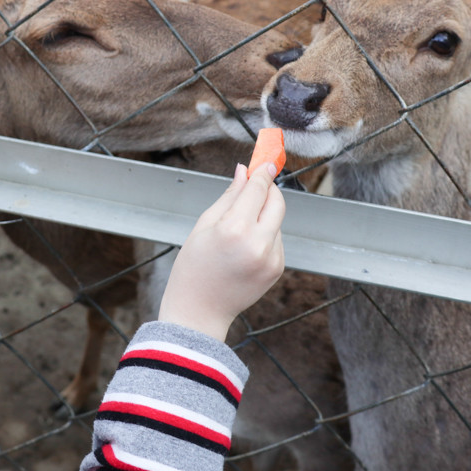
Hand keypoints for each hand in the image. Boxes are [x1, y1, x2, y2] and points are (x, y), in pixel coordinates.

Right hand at [158, 162, 285, 341]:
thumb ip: (229, 196)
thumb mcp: (204, 225)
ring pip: (277, 221)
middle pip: (277, 201)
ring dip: (264, 215)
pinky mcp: (277, 268)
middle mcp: (258, 243)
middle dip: (269, 190)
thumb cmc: (193, 267)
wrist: (199, 310)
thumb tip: (244, 171)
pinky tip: (244, 249)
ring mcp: (271, 258)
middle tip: (256, 185)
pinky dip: (265, 235)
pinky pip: (277, 239)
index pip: (258, 189)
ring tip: (237, 232)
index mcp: (235, 229)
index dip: (263, 172)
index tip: (267, 159)